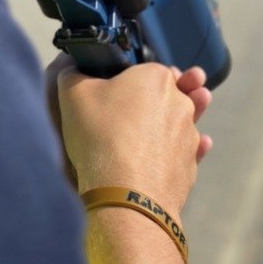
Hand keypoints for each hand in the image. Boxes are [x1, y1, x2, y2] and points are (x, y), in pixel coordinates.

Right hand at [47, 56, 212, 215]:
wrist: (126, 195)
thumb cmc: (101, 136)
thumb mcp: (73, 94)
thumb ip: (72, 72)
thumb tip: (73, 68)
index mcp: (155, 76)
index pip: (145, 68)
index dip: (131, 78)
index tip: (119, 89)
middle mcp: (180, 101)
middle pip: (169, 92)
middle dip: (155, 98)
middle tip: (134, 108)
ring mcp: (190, 135)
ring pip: (181, 122)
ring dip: (170, 122)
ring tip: (148, 132)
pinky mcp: (190, 166)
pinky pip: (187, 152)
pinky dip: (179, 151)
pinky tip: (165, 154)